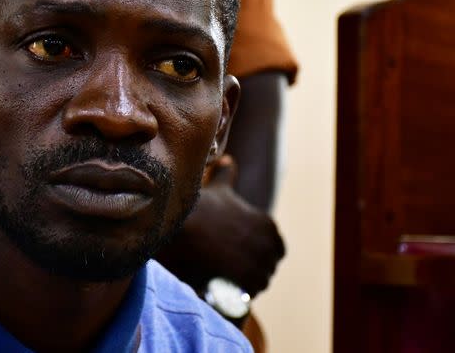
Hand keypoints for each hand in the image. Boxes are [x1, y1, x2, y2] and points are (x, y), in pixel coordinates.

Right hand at [157, 155, 284, 296]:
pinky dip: (236, 294)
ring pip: (257, 283)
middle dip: (251, 266)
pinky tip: (220, 286)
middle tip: (226, 264)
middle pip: (265, 266)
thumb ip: (227, 174)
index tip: (237, 249)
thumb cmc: (198, 209)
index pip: (274, 247)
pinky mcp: (246, 287)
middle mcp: (270, 247)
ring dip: (244, 282)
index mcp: (269, 226)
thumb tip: (228, 159)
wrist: (180, 231)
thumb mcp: (218, 189)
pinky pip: (246, 297)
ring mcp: (260, 268)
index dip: (257, 250)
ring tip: (222, 276)